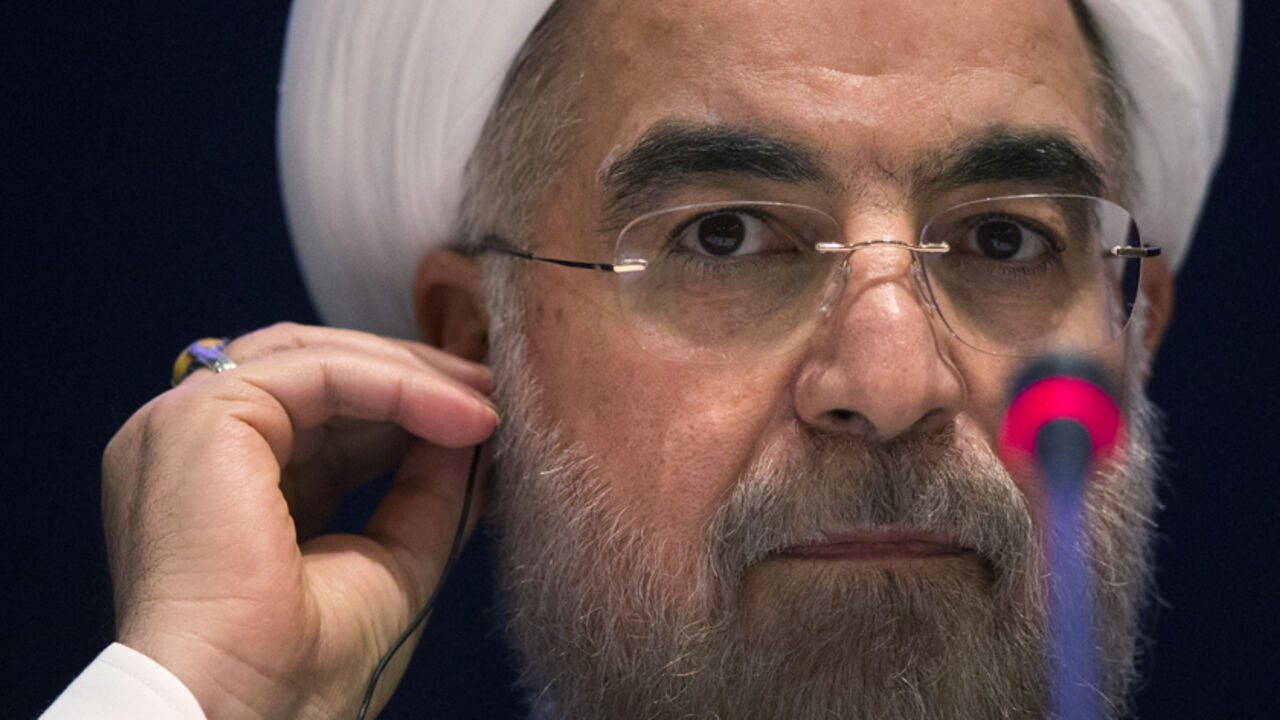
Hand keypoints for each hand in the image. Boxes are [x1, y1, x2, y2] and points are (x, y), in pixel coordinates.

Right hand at [102, 323, 498, 718]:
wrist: (244, 714)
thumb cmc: (299, 671)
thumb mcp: (391, 562)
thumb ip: (427, 491)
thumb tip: (474, 433)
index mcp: (219, 485)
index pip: (319, 415)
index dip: (403, 407)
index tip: (479, 417)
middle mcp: (192, 448)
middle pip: (314, 372)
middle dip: (410, 378)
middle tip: (490, 392)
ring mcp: (185, 426)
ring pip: (315, 358)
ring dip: (410, 375)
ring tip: (484, 402)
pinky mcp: (200, 417)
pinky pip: (318, 372)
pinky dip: (397, 385)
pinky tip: (460, 413)